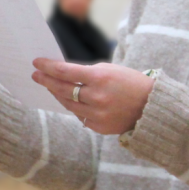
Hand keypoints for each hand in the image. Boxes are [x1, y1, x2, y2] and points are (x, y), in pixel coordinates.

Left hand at [32, 59, 154, 134]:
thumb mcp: (110, 70)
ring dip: (57, 94)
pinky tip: (69, 100)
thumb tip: (62, 73)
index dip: (48, 66)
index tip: (36, 62)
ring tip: (50, 86)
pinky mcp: (99, 127)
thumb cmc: (130, 83)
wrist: (152, 107)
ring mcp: (97, 114)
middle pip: (62, 89)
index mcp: (100, 78)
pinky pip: (80, 116)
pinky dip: (74, 107)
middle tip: (35, 75)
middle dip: (46, 81)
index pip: (65, 71)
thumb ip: (86, 72)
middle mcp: (96, 97)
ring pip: (68, 104)